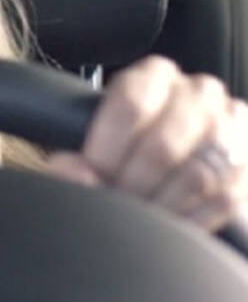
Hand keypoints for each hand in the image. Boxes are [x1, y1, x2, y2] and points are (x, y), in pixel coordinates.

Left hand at [47, 56, 247, 230]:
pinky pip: (223, 200)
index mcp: (155, 75)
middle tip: (113, 204)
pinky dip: (189, 221)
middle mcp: (200, 93)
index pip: (130, 104)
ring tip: (136, 218)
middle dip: (130, 185)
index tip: (90, 175)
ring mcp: (232, 128)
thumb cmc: (127, 149)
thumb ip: (79, 157)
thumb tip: (70, 171)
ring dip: (159, 206)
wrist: (176, 163)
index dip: (106, 148)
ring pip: (195, 176)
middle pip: (162, 145)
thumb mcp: (99, 143)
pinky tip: (167, 226)